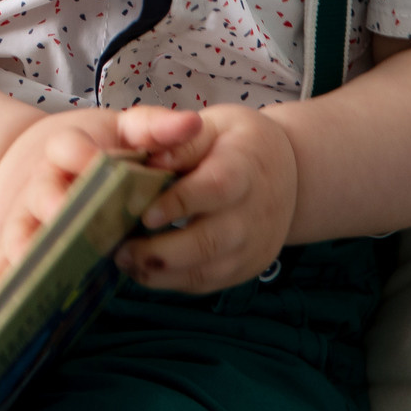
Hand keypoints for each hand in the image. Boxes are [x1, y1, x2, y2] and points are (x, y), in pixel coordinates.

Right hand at [0, 104, 202, 303]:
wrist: (36, 167)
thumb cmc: (94, 153)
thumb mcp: (122, 133)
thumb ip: (155, 129)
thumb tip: (192, 125)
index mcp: (67, 153)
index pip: (67, 147)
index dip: (81, 153)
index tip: (97, 161)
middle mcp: (42, 187)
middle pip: (43, 194)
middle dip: (56, 206)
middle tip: (69, 216)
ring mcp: (25, 223)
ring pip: (20, 235)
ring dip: (26, 250)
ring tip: (33, 265)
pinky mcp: (15, 254)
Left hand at [116, 105, 297, 293]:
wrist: (289, 175)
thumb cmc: (240, 144)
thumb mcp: (215, 126)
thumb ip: (183, 141)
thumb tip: (151, 160)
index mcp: (245, 169)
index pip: (216, 188)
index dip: (180, 202)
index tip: (144, 213)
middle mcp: (253, 214)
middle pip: (209, 241)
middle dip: (161, 251)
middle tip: (121, 249)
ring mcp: (252, 247)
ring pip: (205, 272)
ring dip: (161, 272)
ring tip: (125, 261)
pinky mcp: (246, 269)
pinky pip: (206, 284)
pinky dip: (172, 281)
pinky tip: (145, 269)